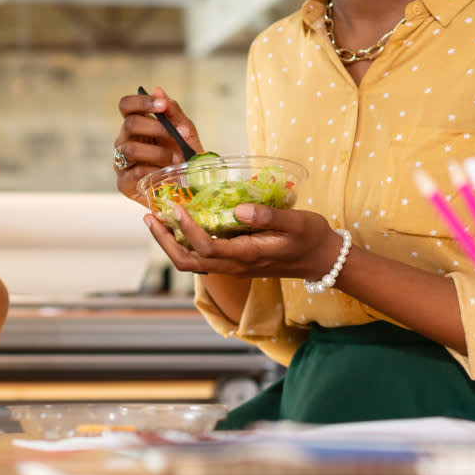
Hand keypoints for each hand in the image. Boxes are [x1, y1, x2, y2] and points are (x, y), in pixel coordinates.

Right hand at [113, 87, 202, 201]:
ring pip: (129, 148)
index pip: (126, 105)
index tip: (162, 105)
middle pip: (129, 124)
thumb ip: (173, 112)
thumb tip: (158, 90)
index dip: (141, 102)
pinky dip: (153, 171)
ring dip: (157, 152)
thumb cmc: (186, 156)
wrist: (193, 186)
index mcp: (137, 125)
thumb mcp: (186, 132)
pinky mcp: (124, 183)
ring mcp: (121, 162)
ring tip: (175, 159)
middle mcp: (124, 141)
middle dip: (156, 128)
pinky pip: (134, 172)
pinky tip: (165, 173)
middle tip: (175, 137)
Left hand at [144, 201, 341, 281]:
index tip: (177, 207)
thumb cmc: (312, 237)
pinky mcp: (235, 263)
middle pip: (188, 262)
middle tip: (149, 216)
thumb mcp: (296, 222)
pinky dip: (184, 243)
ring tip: (157, 219)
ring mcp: (234, 267)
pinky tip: (180, 225)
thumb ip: (268, 215)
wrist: (324, 260)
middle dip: (164, 241)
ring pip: (192, 263)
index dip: (187, 230)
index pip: (207, 248)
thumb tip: (238, 208)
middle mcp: (236, 266)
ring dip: (170, 244)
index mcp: (248, 255)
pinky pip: (202, 258)